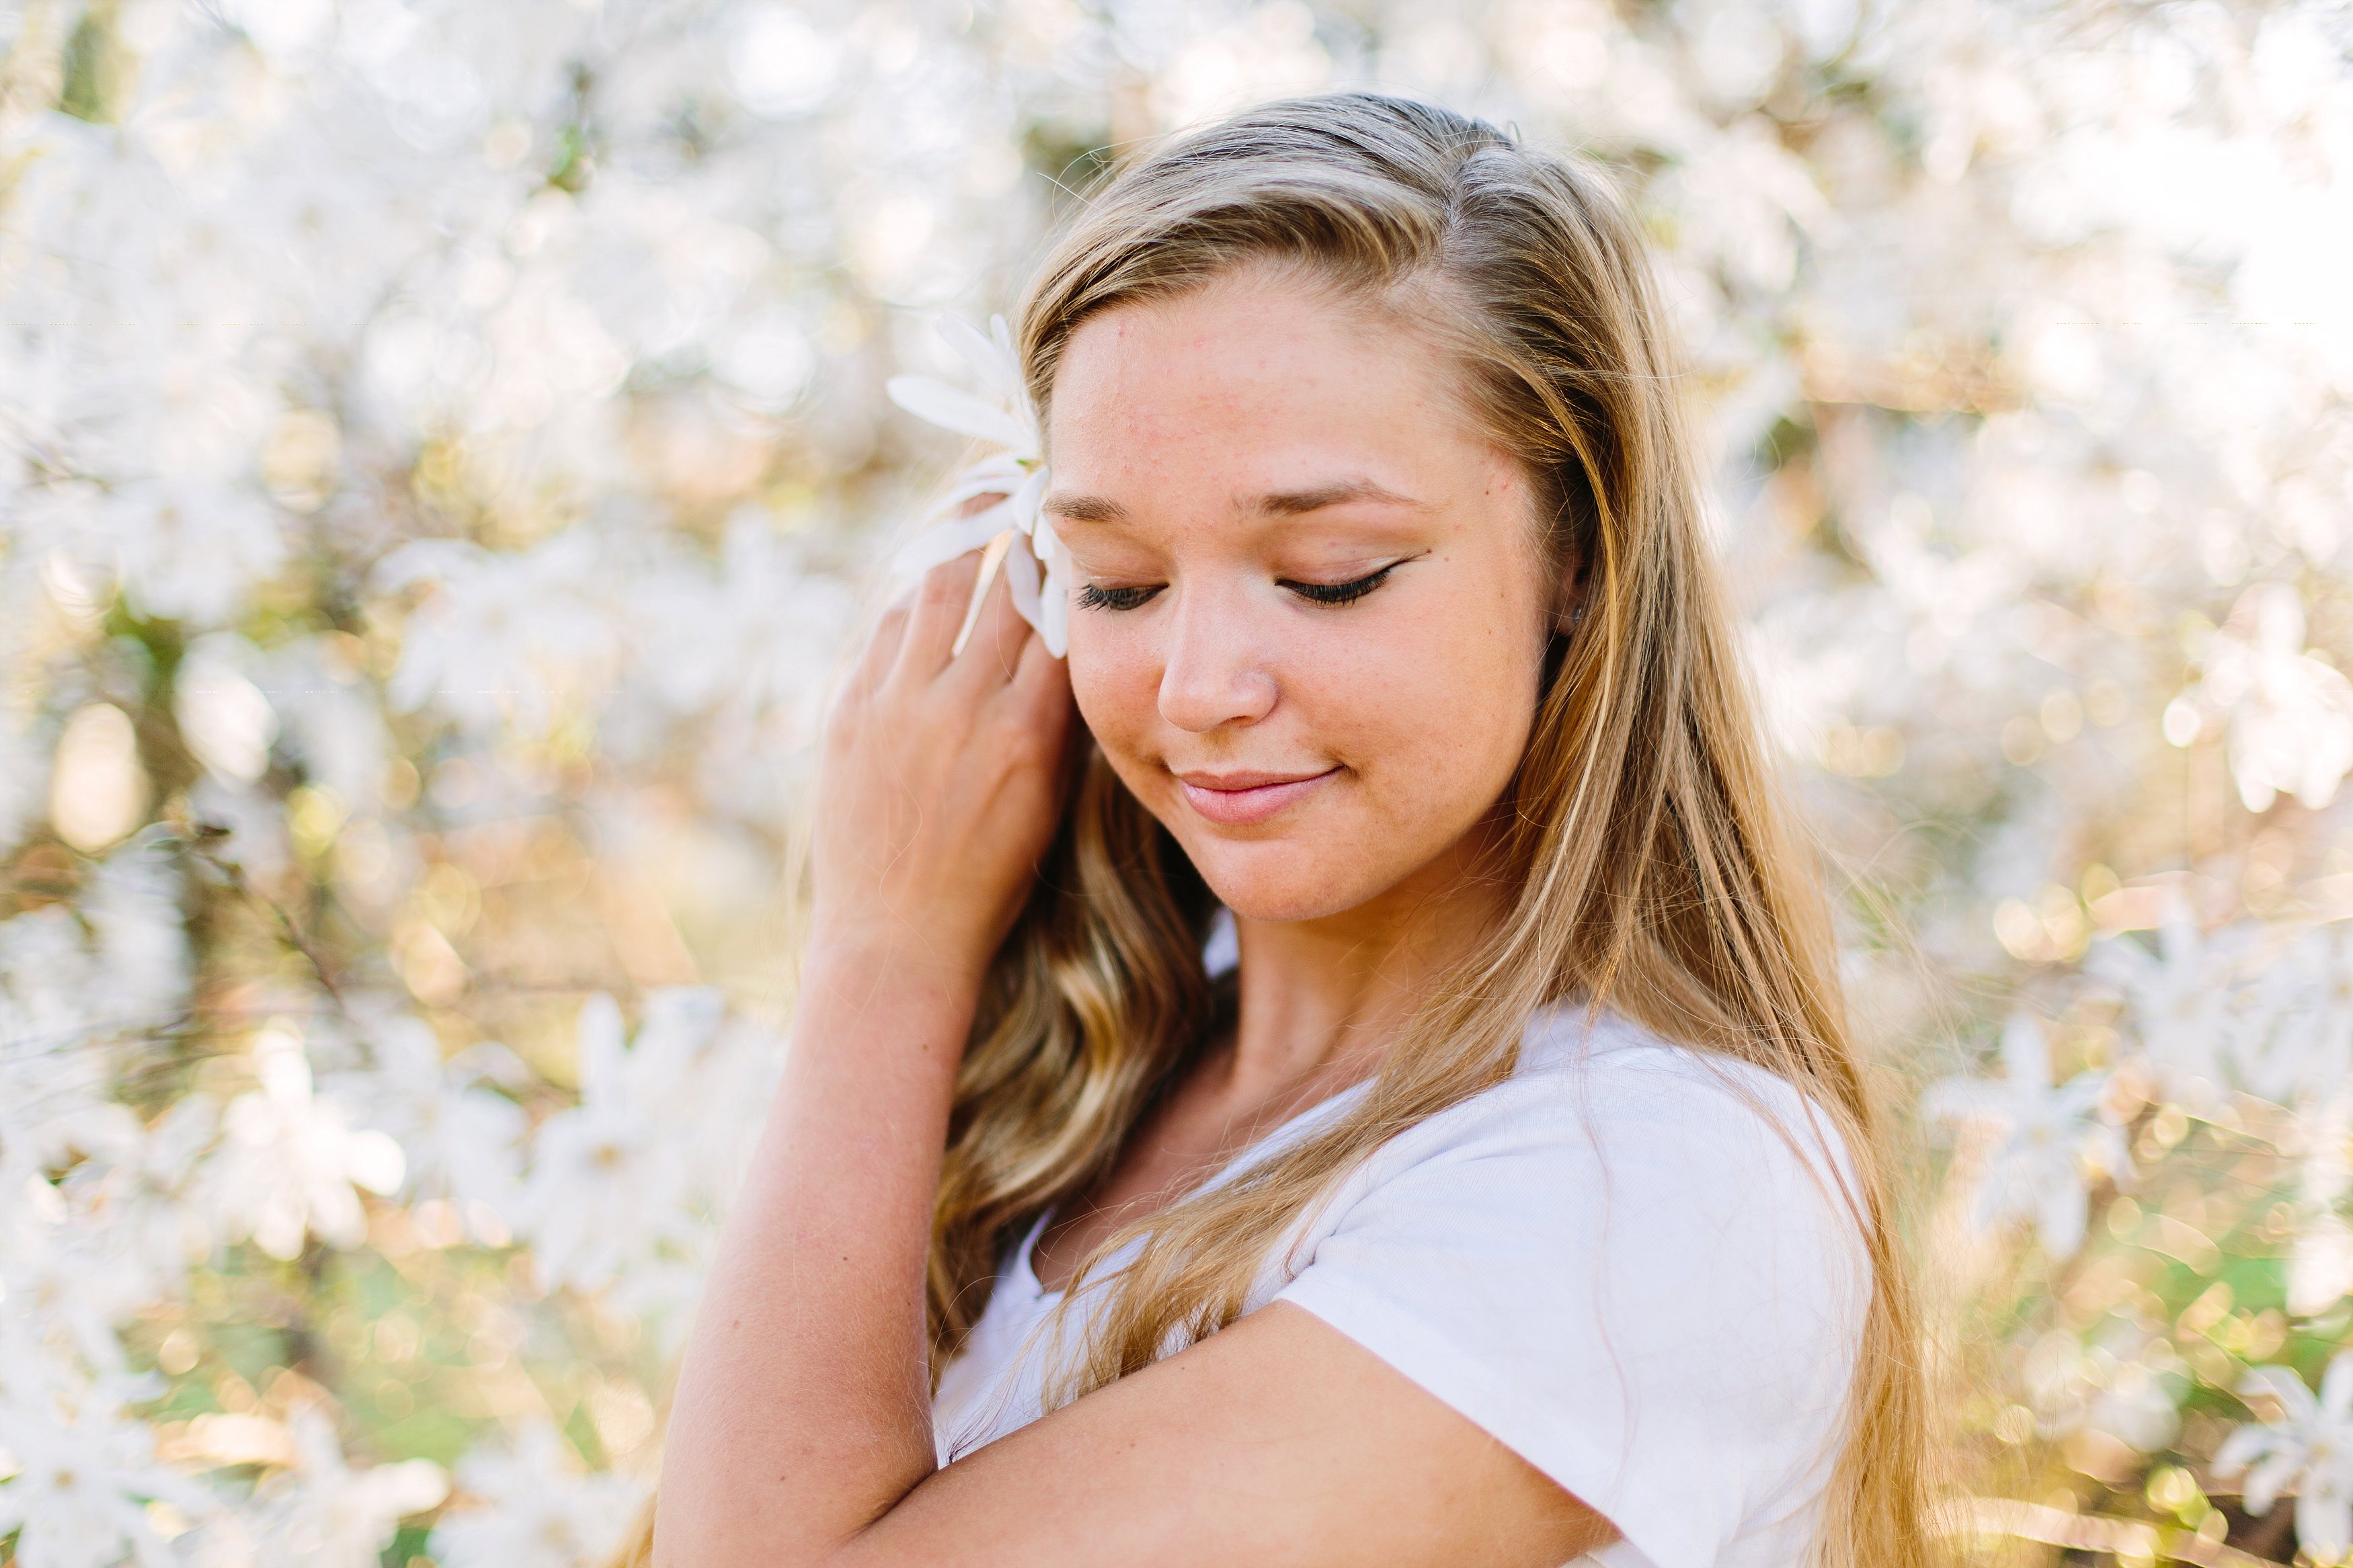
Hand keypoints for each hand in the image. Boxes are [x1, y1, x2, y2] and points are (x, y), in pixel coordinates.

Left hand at [809, 548, 1072, 982]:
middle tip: (1033, 502)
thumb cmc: (990, 876)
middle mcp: (963, 708)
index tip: (1081, 541)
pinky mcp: (849, 711)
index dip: (1072, 574)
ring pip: (938, 590)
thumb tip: (1069, 638)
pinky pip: (887, 629)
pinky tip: (930, 584)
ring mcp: (898, 705)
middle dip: (1022, 540)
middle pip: (1002, 590)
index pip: (1061, 622)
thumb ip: (1059, 719)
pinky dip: (914, 599)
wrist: (897, 934)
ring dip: (963, 544)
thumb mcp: (1049, 801)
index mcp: (1027, 734)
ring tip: (979, 507)